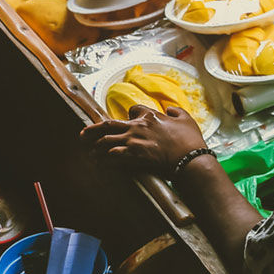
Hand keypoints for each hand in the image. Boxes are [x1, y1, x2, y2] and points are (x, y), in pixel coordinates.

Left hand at [79, 105, 208, 172]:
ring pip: (106, 141)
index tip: (126, 119)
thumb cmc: (190, 140)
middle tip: (83, 135)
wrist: (190, 158)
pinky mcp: (133, 156)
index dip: (128, 115)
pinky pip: (112, 156)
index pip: (132, 110)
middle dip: (93, 130)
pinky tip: (99, 164)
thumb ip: (175, 111)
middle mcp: (137, 126)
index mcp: (150, 115)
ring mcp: (133, 141)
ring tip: (90, 153)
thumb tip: (169, 109)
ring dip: (96, 147)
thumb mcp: (186, 118)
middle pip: (108, 124)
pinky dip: (104, 160)